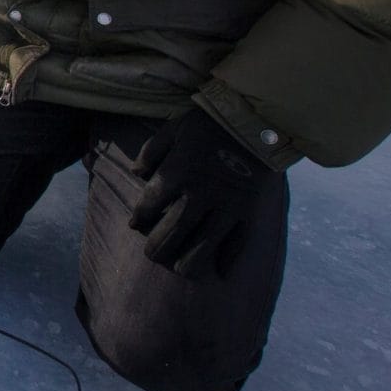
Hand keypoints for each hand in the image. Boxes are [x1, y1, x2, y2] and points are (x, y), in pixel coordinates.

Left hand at [128, 108, 273, 279]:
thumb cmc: (209, 123)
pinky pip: (238, 243)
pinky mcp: (249, 212)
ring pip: (203, 246)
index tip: (135, 226)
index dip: (139, 219)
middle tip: (152, 256)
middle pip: (173, 233)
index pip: (149, 205)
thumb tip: (136, 172)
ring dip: (189, 263)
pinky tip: (220, 271)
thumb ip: (151, 152)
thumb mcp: (173, 129)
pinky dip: (228, 259)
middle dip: (158, 249)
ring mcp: (226, 206)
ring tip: (180, 269)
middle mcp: (200, 194)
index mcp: (177, 172)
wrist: (255, 120)